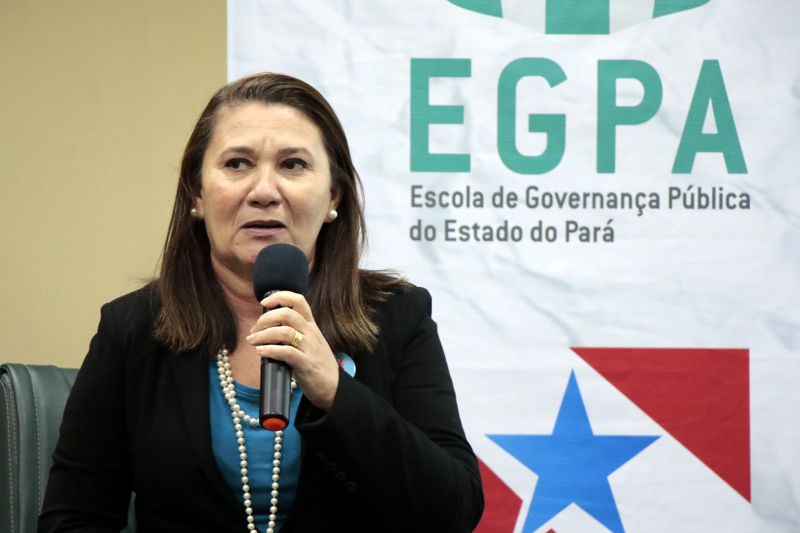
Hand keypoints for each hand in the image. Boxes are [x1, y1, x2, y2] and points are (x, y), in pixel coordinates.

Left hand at [245, 291, 338, 410]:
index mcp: (311, 325)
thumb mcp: (310, 342)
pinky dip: (270, 350)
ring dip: (263, 335)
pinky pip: (286, 352)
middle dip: (265, 318)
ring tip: (253, 341)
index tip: (264, 302)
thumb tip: (269, 328)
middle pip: (287, 313)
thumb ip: (294, 332)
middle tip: (254, 330)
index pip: (298, 300)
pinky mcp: (306, 364)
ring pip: (284, 331)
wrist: (333, 386)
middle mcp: (311, 333)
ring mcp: (309, 348)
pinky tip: (261, 351)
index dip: (280, 297)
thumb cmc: (317, 364)